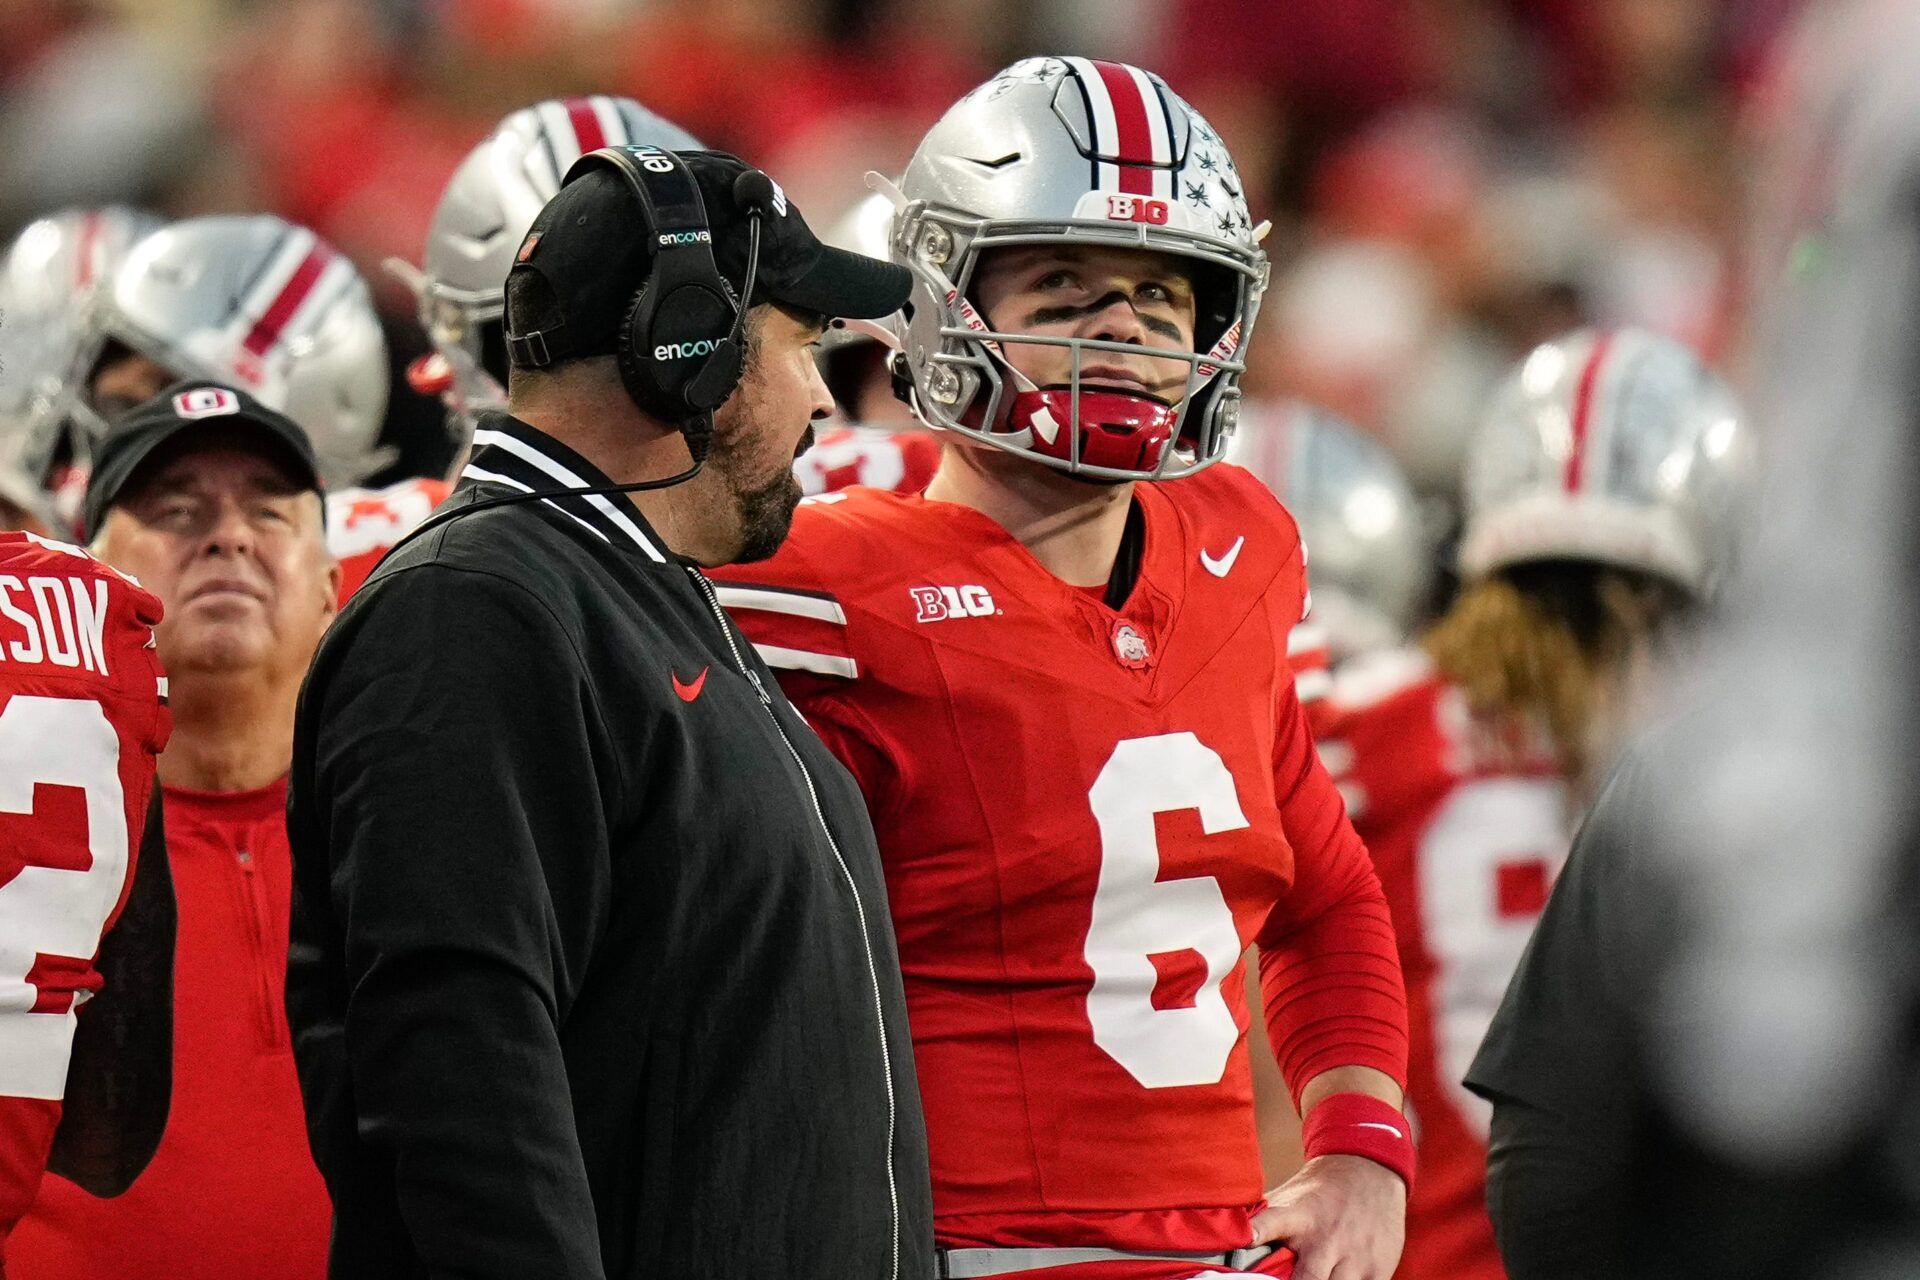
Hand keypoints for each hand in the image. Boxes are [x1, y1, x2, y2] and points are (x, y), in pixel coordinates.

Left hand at [1248, 1154, 1405, 1279]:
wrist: (1369, 1169)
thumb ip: (1261, 1220)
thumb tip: (1219, 1235)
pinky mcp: (1378, 1269)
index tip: (1245, 1238)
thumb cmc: (1318, 1192)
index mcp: (1298, 1216)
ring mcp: (1355, 1256)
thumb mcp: (1288, 1199)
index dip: (1255, 1231)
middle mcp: (1327, 1238)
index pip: (1272, 1223)